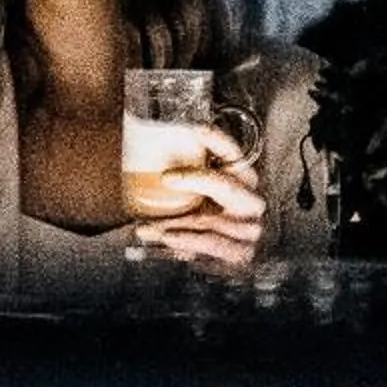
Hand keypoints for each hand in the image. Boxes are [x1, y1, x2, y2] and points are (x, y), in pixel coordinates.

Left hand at [135, 126, 264, 270]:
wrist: (210, 257)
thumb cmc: (195, 218)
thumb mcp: (186, 194)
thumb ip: (173, 174)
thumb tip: (136, 142)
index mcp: (240, 178)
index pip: (232, 152)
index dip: (216, 140)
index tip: (195, 130)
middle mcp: (249, 201)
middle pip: (227, 186)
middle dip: (198, 180)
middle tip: (166, 177)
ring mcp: (248, 229)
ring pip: (211, 221)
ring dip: (176, 222)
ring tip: (147, 225)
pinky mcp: (240, 253)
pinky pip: (214, 246)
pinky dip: (189, 242)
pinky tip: (167, 237)